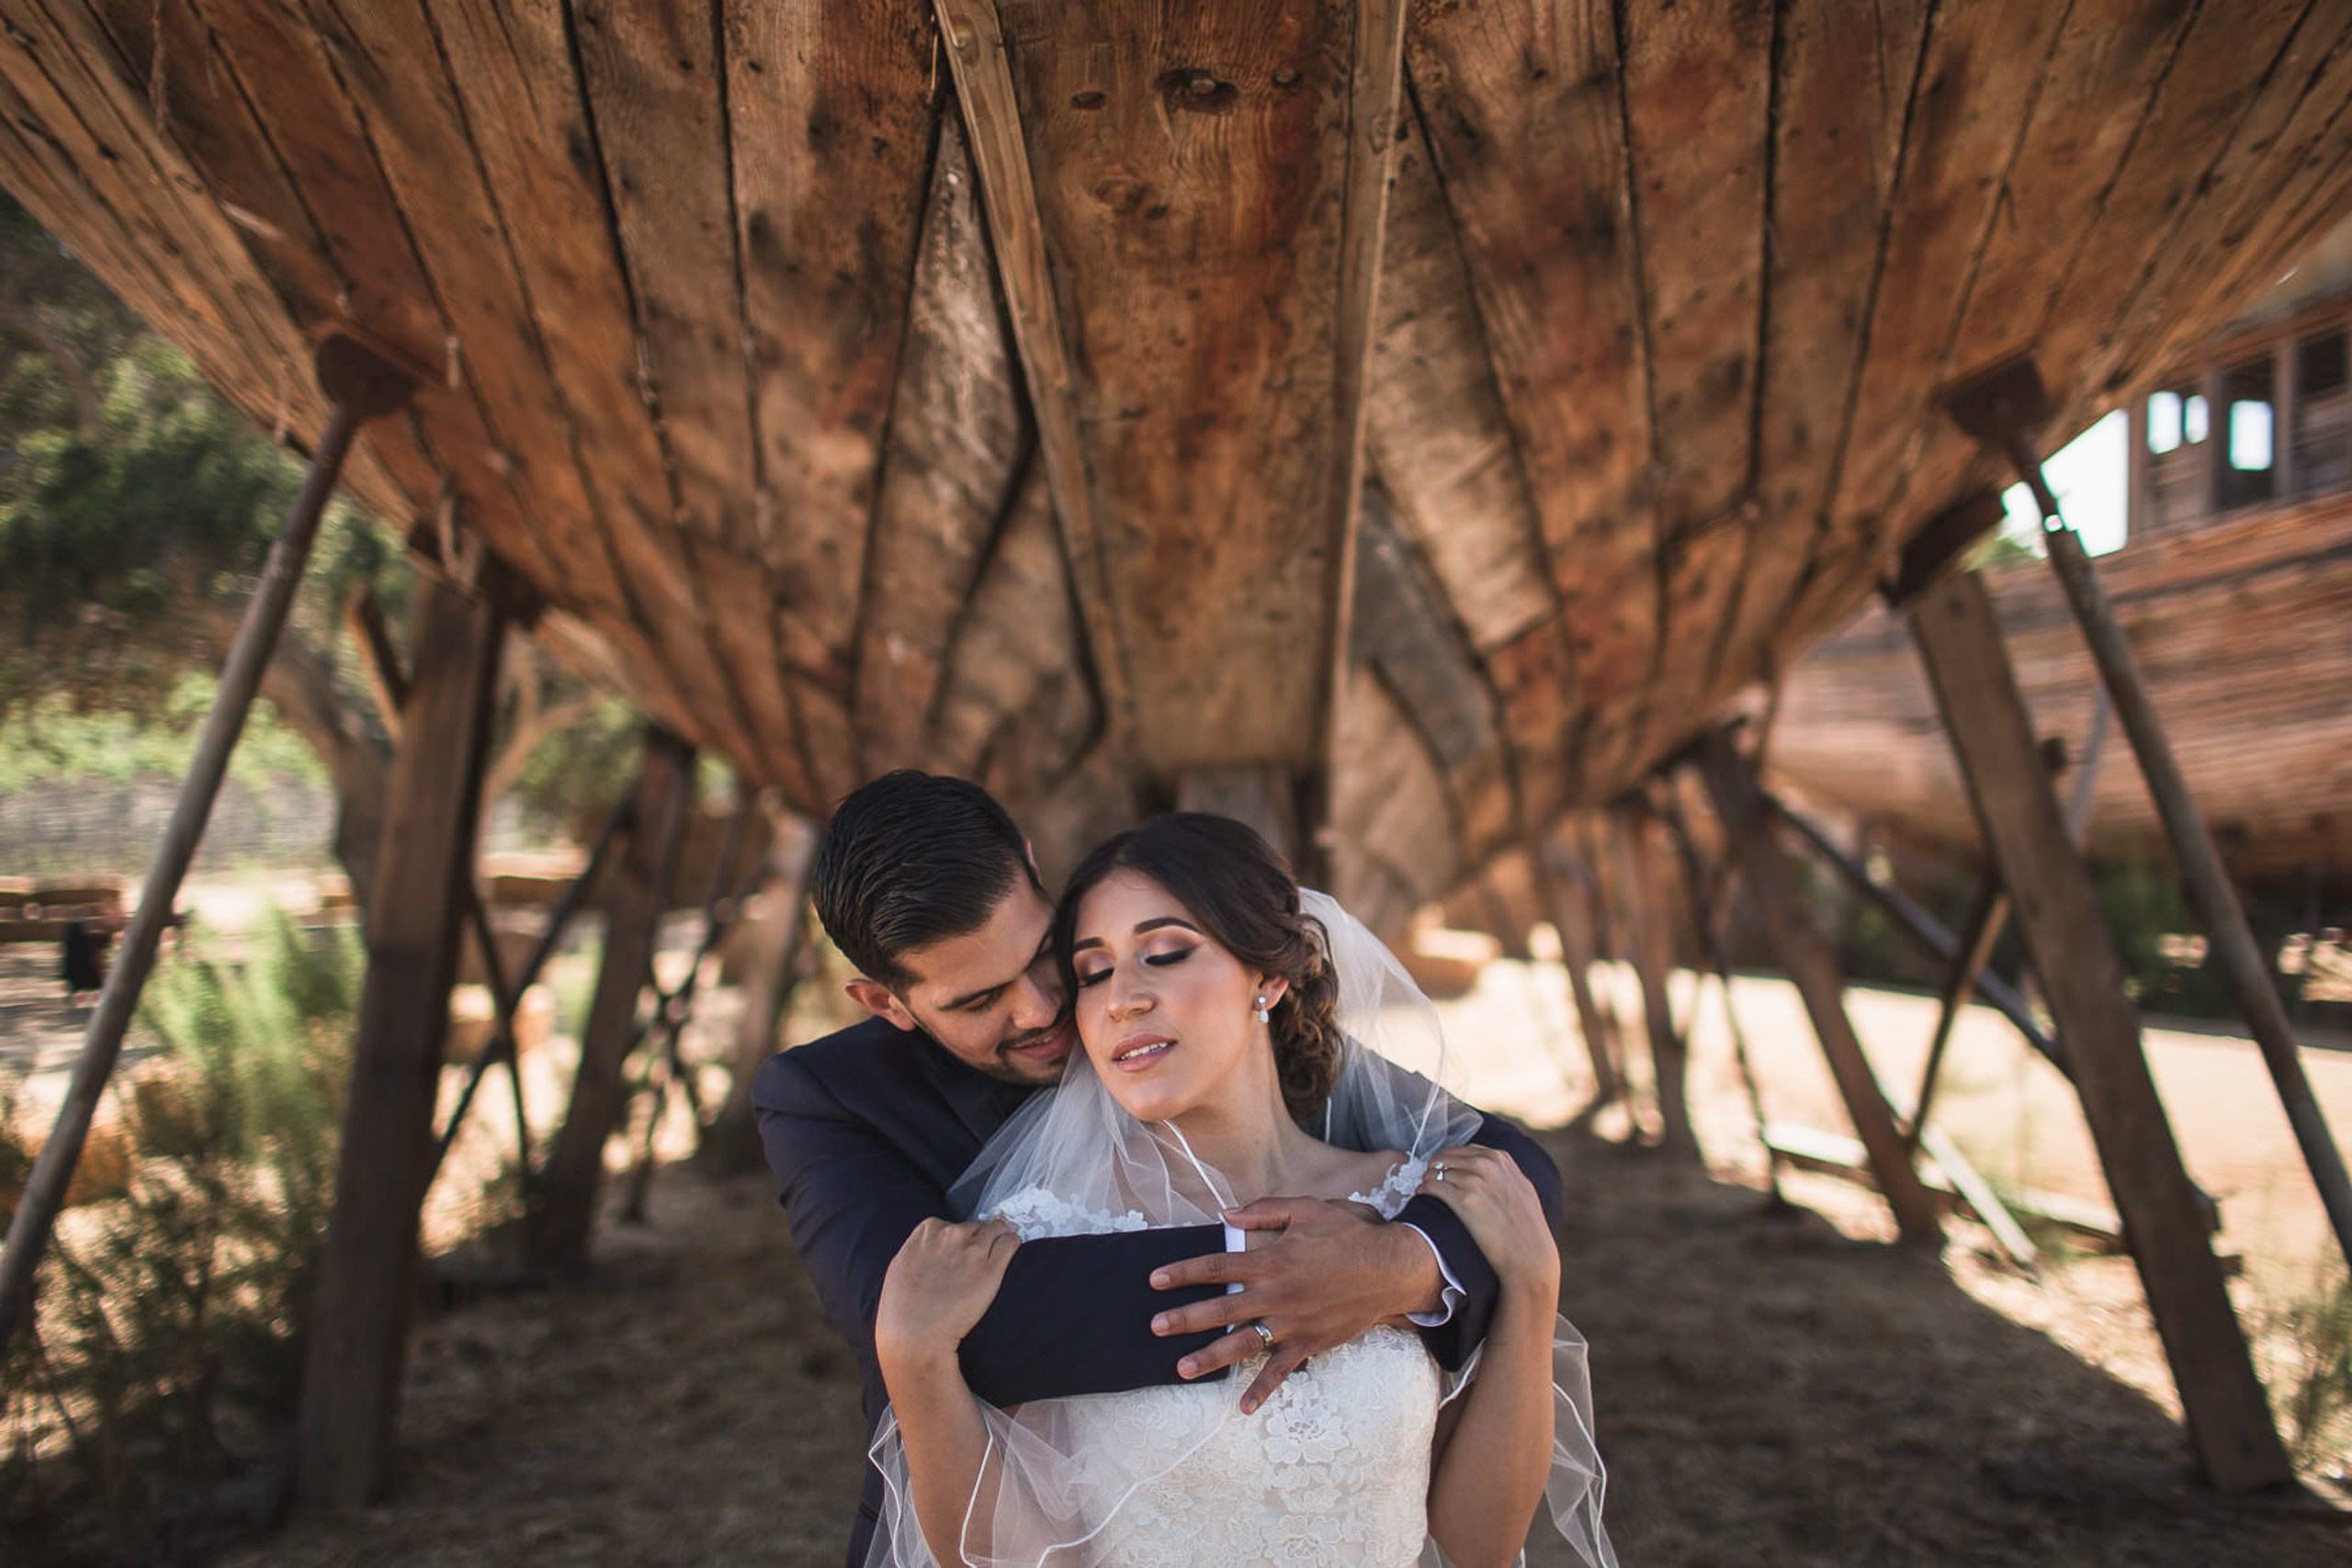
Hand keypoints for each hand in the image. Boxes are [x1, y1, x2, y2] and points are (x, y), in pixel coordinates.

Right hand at [874, 1217, 1019, 1372]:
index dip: (960, 1240)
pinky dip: (1012, 1244)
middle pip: (977, 1227)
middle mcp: (952, 1235)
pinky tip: (1010, 1252)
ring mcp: (973, 1251)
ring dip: (999, 1238)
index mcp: (928, 1230)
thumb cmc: (902, 1307)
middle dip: (978, 1240)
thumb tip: (934, 1242)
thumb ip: (921, 1246)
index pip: (955, 1224)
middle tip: (976, 1261)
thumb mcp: (901, 1263)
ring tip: (999, 1252)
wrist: (915, 1336)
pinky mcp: (991, 1270)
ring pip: (998, 1229)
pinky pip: (1011, 1243)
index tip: (960, 1253)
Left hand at [1145, 1197, 1439, 1413]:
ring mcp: (1292, 1323)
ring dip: (1210, 1357)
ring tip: (1182, 1369)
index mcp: (1271, 1260)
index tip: (1155, 1280)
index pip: (1216, 1267)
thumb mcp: (1308, 1209)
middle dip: (1184, 1319)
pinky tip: (1243, 1407)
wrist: (1392, 1268)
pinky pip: (1282, 1371)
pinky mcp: (1310, 1343)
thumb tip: (1226, 1216)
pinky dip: (1263, 1389)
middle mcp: (1276, 1295)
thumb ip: (1264, 1212)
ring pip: (1243, 1343)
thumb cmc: (1350, 1233)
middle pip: (1220, 1309)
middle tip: (1154, 1327)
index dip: (1184, 1272)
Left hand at [1418, 1146, 1559, 1300]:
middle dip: (1434, 1169)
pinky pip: (1431, 1186)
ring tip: (1425, 1192)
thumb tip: (1485, 1164)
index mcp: (1500, 1158)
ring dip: (1427, 1181)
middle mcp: (1487, 1164)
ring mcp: (1475, 1181)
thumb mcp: (1520, 1187)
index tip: (1443, 1173)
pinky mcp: (1465, 1201)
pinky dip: (1423, 1190)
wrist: (1529, 1254)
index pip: (1460, 1150)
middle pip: (1444, 1158)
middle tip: (1429, 1183)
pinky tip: (1422, 1197)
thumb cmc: (1526, 1226)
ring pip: (1435, 1171)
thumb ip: (1503, 1172)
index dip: (1448, 1162)